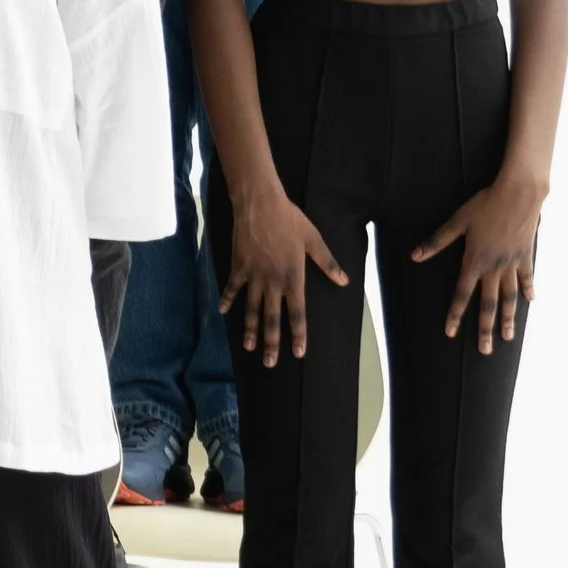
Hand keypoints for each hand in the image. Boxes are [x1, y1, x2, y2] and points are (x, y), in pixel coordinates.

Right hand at [217, 183, 348, 367]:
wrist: (260, 204)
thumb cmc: (290, 220)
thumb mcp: (314, 240)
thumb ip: (328, 263)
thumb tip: (344, 281)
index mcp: (294, 277)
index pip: (298, 313)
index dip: (298, 334)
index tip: (299, 353)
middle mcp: (273, 281)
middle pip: (272, 318)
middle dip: (272, 342)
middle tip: (270, 363)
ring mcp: (254, 275)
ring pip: (252, 308)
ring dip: (251, 329)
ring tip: (250, 347)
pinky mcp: (238, 266)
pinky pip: (232, 288)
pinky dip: (228, 300)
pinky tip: (224, 313)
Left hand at [412, 174, 542, 352]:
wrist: (519, 194)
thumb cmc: (484, 205)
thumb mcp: (456, 222)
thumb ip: (437, 241)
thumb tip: (415, 256)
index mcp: (475, 261)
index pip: (461, 294)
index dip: (454, 314)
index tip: (449, 332)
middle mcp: (495, 268)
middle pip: (488, 304)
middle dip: (484, 329)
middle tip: (485, 351)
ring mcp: (513, 263)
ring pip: (510, 297)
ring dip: (508, 318)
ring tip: (508, 337)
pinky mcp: (526, 255)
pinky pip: (527, 277)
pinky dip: (527, 290)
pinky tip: (529, 302)